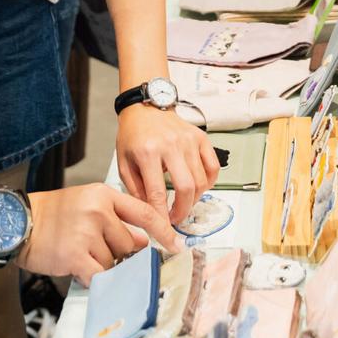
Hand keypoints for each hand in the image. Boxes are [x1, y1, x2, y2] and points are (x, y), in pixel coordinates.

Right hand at [19, 182, 177, 283]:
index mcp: (104, 195)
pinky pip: (99, 274)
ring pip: (114, 260)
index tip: (176, 244)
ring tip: (80, 251)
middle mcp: (98, 211)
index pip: (144, 212)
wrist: (18, 222)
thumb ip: (115, 217)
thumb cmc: (52, 214)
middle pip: (129, 243)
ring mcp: (87, 233)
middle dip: (118, 251)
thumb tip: (141, 242)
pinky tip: (79, 267)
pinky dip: (93, 276)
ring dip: (101, 263)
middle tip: (95, 246)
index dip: (164, 231)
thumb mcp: (86, 202)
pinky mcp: (76, 255)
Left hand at [117, 102, 219, 225]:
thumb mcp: (124, 163)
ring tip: (184, 203)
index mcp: (148, 152)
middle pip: (186, 187)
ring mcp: (189, 140)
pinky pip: (213, 166)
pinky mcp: (201, 137)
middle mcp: (171, 145)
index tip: (163, 228)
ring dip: (194, 199)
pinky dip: (209, 182)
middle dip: (183, 210)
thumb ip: (135, 190)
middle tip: (176, 219)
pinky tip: (198, 188)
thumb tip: (150, 213)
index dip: (161, 215)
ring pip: (201, 180)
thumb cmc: (133, 136)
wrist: (145, 108)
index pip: (157, 192)